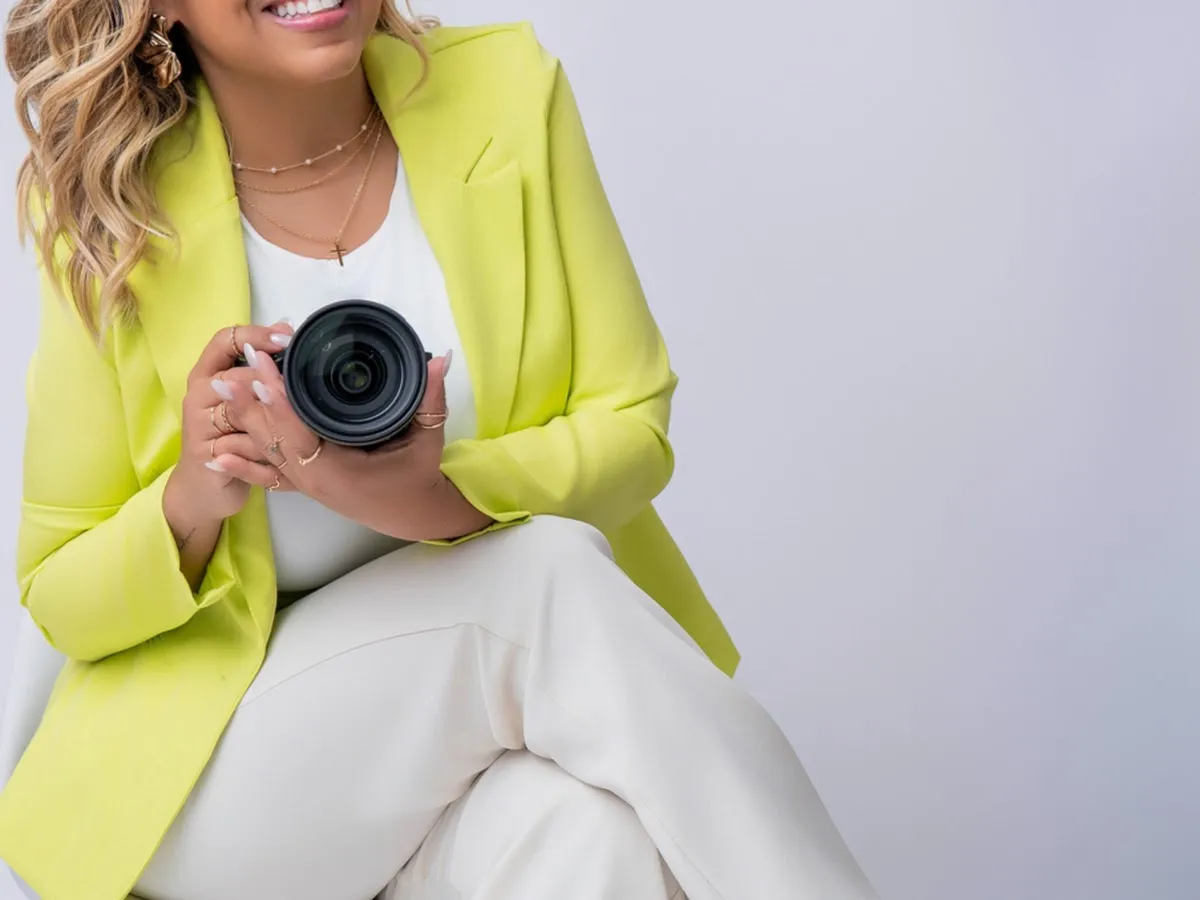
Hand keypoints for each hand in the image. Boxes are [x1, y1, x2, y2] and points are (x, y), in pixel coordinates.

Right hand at [163, 322, 296, 543]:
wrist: (205, 487)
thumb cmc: (231, 438)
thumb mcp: (245, 402)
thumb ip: (259, 371)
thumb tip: (288, 329)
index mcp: (207, 374)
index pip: (224, 340)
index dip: (255, 335)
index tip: (287, 336)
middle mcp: (198, 394)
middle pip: (237, 375)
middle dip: (271, 379)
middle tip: (303, 380)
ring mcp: (198, 423)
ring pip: (241, 411)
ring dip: (271, 415)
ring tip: (299, 415)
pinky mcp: (204, 452)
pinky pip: (241, 444)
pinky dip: (265, 447)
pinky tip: (286, 450)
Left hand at [225, 345, 482, 540]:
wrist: (412, 515)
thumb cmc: (418, 477)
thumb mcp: (428, 438)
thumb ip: (431, 398)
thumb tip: (438, 359)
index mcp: (337, 470)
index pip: (299, 431)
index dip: (279, 402)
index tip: (261, 372)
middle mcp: (313, 480)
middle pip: (273, 440)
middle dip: (251, 404)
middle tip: (230, 370)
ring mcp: (304, 485)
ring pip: (265, 452)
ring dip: (241, 422)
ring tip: (219, 389)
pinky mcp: (303, 485)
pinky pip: (266, 473)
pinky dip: (241, 463)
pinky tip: (215, 454)